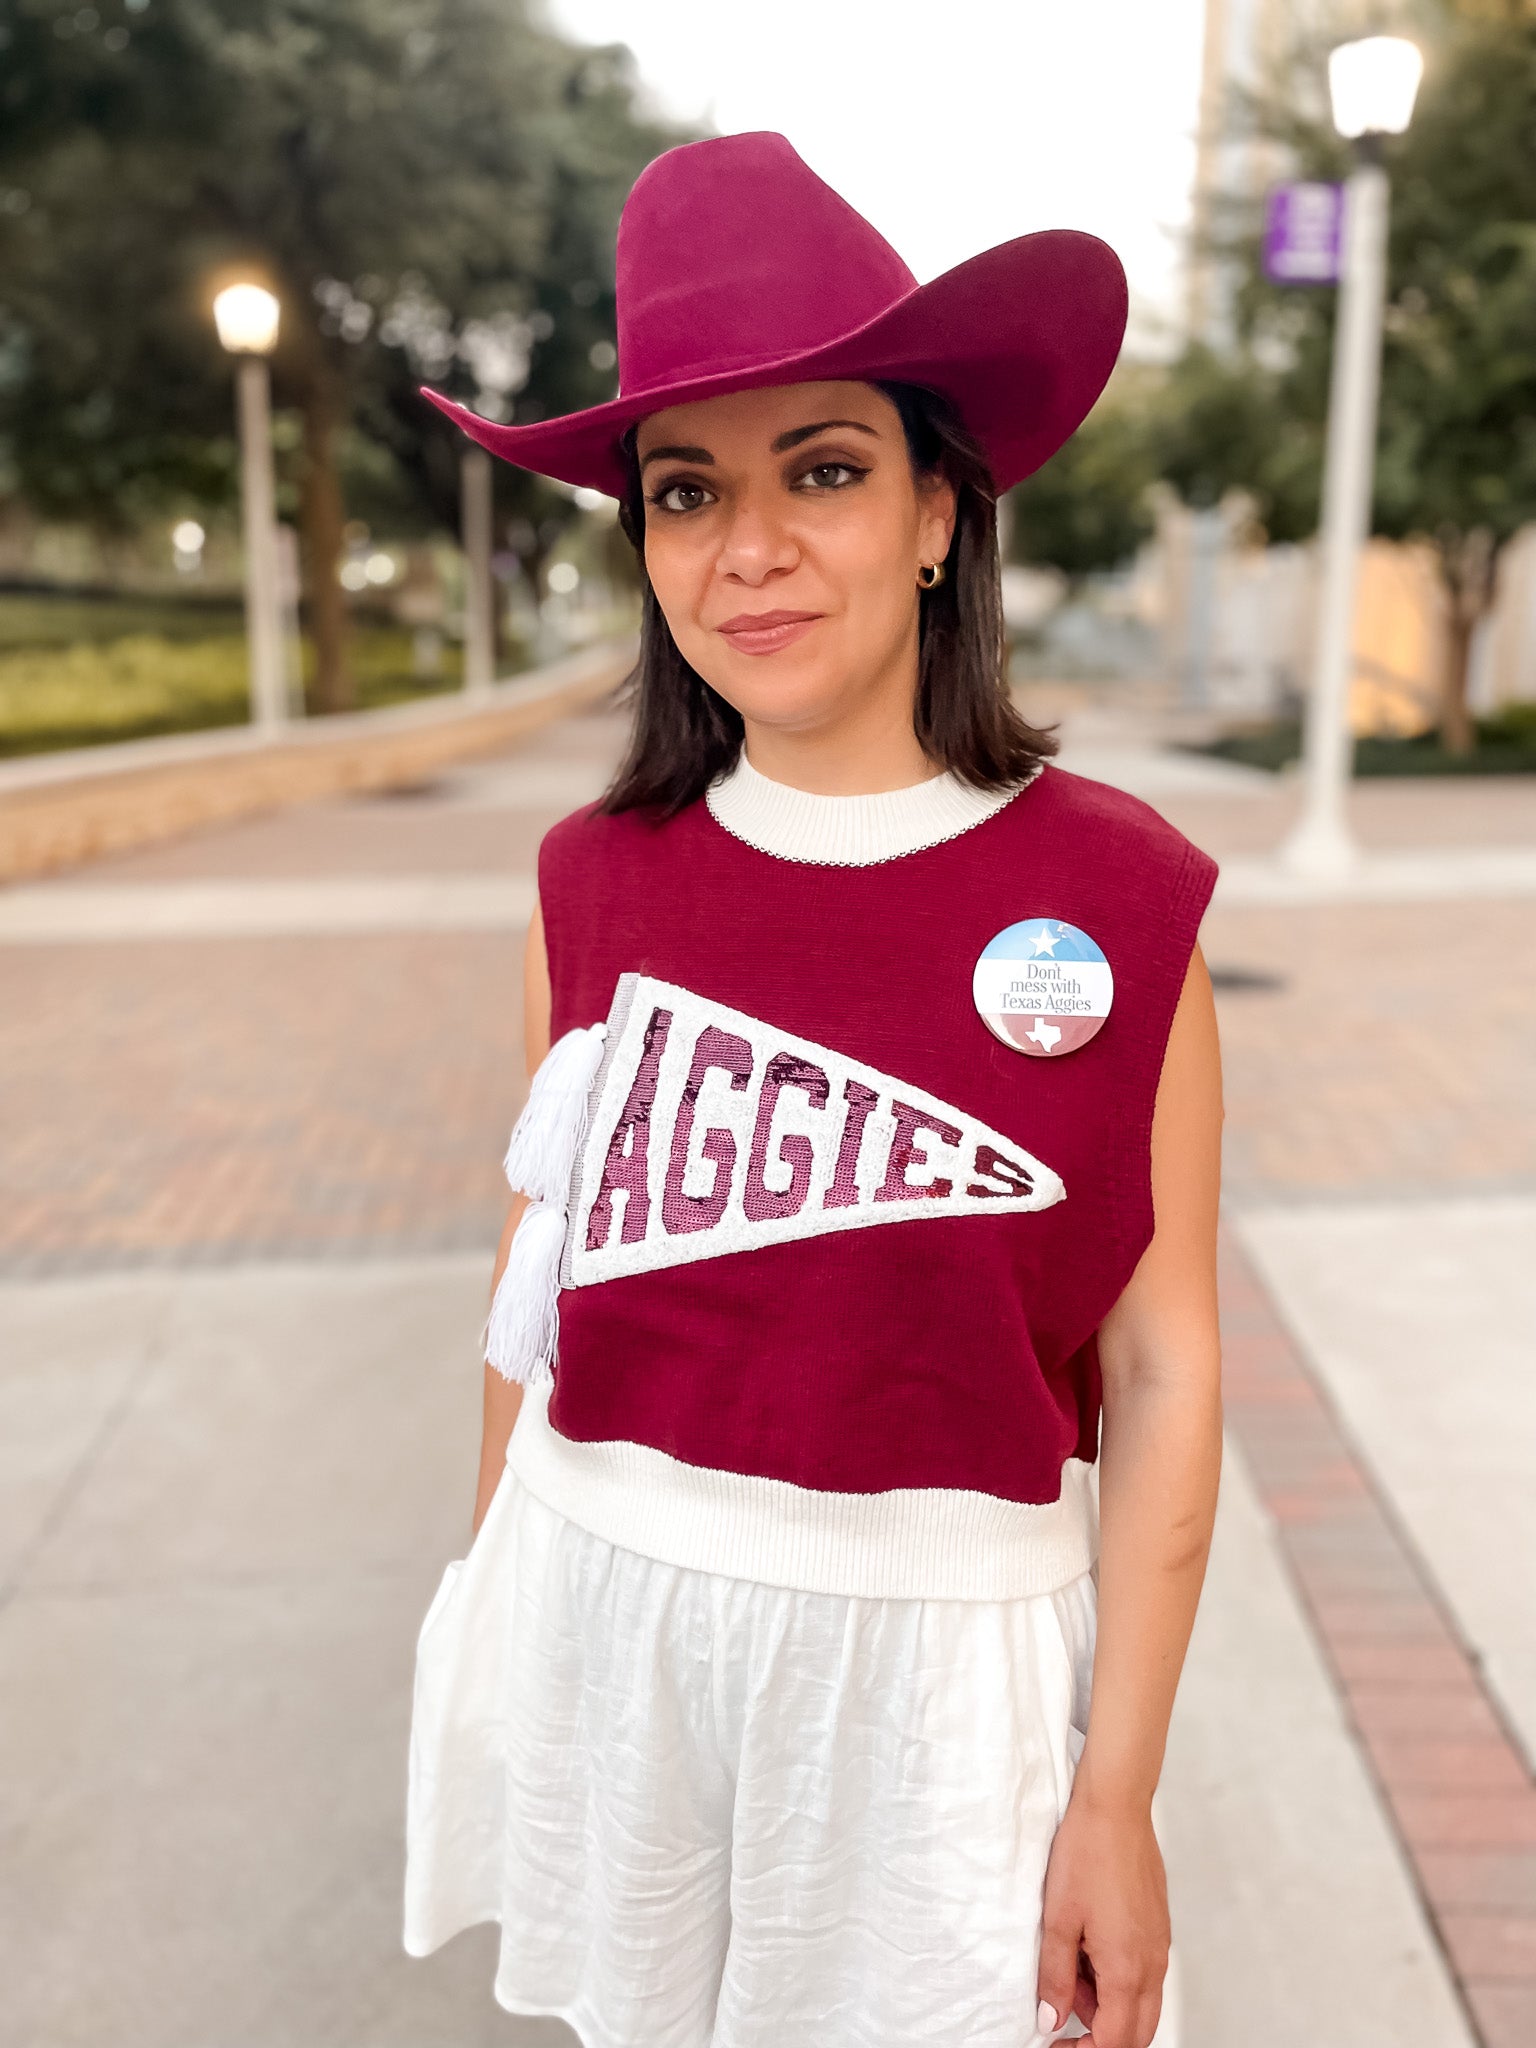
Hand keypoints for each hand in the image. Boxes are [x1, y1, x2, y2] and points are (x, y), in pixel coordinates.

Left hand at [1035, 1791, 1169, 2047]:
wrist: (1116, 1807)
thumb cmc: (1086, 1854)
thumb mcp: (1058, 1919)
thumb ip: (1055, 1977)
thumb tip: (1051, 2020)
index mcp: (1128, 1969)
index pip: (1115, 2042)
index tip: (1057, 2045)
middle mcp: (1153, 1964)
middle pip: (1138, 2033)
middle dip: (1101, 2037)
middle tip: (1063, 2020)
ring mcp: (1160, 1947)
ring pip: (1142, 2004)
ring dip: (1108, 2007)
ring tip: (1070, 1972)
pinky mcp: (1158, 1929)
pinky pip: (1144, 1975)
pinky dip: (1118, 1980)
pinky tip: (1088, 1951)